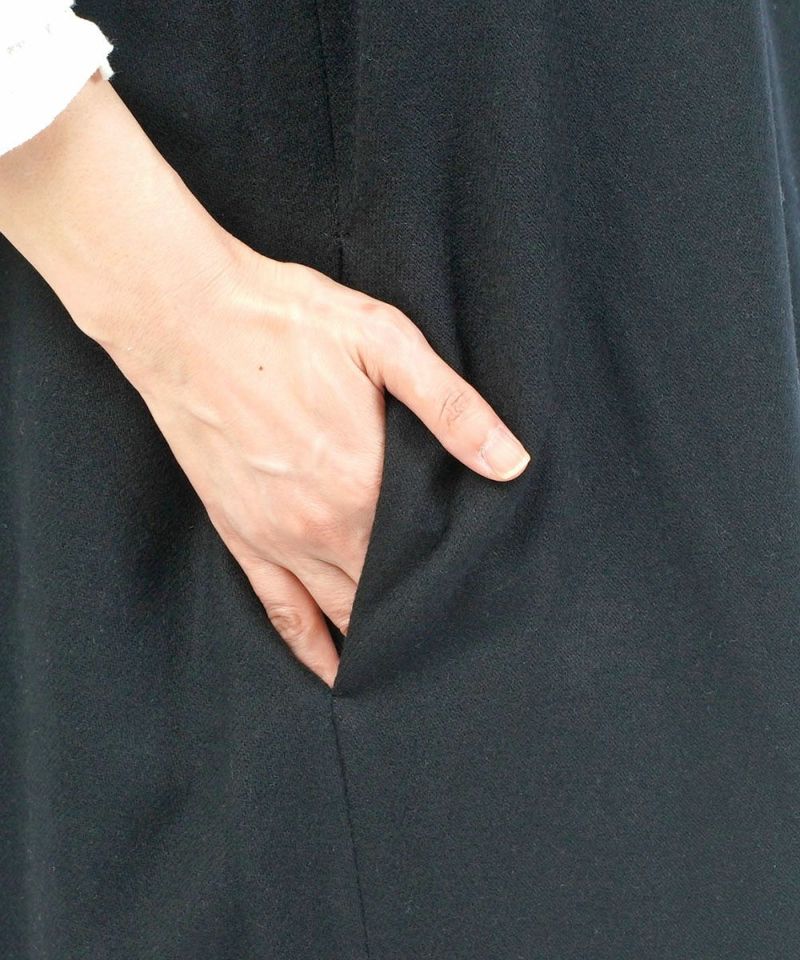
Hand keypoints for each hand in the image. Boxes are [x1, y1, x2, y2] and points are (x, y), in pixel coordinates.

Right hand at [104, 244, 530, 687]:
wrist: (183, 318)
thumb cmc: (284, 322)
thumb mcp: (383, 342)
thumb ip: (451, 407)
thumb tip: (511, 462)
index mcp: (365, 484)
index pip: (427, 555)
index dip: (457, 574)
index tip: (485, 592)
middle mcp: (323, 526)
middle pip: (388, 591)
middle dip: (423, 609)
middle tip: (459, 630)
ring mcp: (277, 537)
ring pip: (341, 610)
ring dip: (376, 635)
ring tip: (411, 660)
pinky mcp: (239, 534)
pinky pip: (280, 611)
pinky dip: (309, 646)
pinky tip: (333, 670)